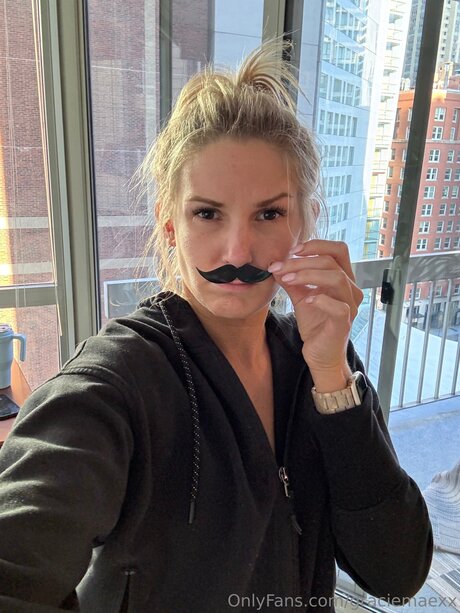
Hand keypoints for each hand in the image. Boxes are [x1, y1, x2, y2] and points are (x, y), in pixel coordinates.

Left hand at [268, 240, 362, 390]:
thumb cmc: (315, 323)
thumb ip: (291, 280)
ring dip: (308, 275)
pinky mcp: (345, 323)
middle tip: (280, 267)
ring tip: (287, 279)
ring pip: (337, 278)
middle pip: (332, 261)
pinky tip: (306, 300)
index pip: (338, 250)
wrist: (320, 353)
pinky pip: (338, 306)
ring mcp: (350, 305)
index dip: (316, 245)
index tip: (292, 251)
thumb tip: (276, 264)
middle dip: (302, 261)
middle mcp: (351, 289)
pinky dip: (320, 299)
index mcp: (343, 278)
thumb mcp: (300, 297)